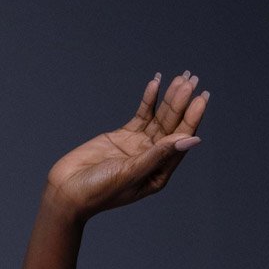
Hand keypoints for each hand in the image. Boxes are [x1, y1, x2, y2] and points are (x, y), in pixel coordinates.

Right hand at [45, 71, 208, 218]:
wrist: (67, 189)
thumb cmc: (99, 190)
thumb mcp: (132, 172)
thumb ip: (159, 154)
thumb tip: (191, 139)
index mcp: (160, 173)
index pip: (180, 141)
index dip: (192, 118)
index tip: (201, 98)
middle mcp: (153, 159)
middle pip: (172, 126)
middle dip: (183, 103)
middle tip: (192, 80)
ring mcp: (139, 146)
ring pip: (159, 118)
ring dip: (169, 98)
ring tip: (181, 78)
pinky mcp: (123, 136)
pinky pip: (141, 115)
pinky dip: (149, 100)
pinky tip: (156, 84)